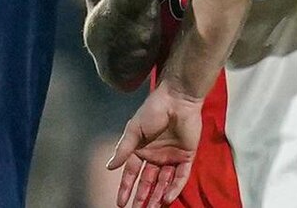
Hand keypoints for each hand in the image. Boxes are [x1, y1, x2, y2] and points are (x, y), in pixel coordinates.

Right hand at [107, 82, 202, 207]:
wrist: (177, 99)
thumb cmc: (153, 110)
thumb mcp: (134, 129)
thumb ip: (123, 149)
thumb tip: (109, 167)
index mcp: (141, 149)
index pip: (132, 173)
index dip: (126, 188)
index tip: (120, 203)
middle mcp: (155, 156)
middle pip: (148, 181)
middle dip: (141, 197)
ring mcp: (171, 157)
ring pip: (163, 182)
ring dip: (157, 196)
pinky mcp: (186, 156)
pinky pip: (180, 176)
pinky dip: (174, 188)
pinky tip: (166, 198)